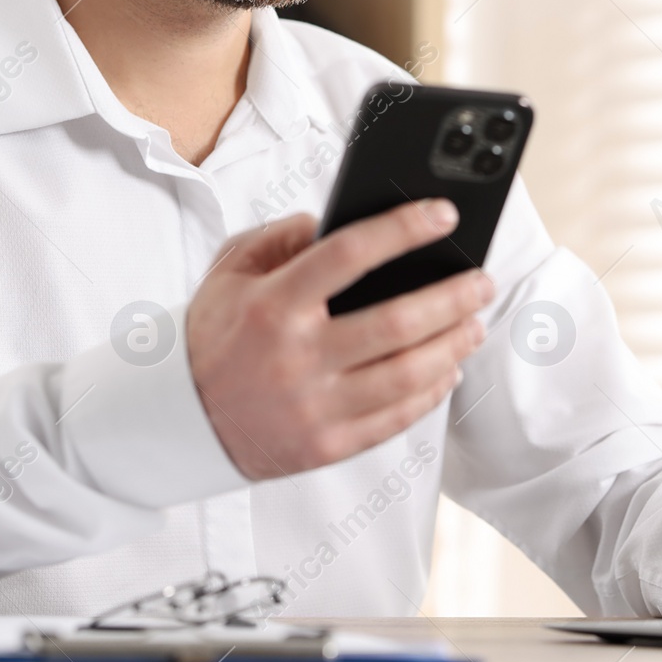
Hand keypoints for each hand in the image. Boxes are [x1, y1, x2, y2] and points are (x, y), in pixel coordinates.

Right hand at [186, 199, 492, 479]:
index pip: (351, 254)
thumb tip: (334, 221)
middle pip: (398, 321)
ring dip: (452, 345)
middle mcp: (298, 356)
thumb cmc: (212, 336)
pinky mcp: (327, 445)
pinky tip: (447, 369)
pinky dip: (431, 392)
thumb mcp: (230, 271)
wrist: (180, 420)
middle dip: (452, 296)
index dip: (404, 229)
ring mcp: (315, 406)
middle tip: (482, 280)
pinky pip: (396, 419)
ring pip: (407, 374)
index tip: (443, 215)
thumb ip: (280, 237)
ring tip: (474, 322)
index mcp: (274, 304)